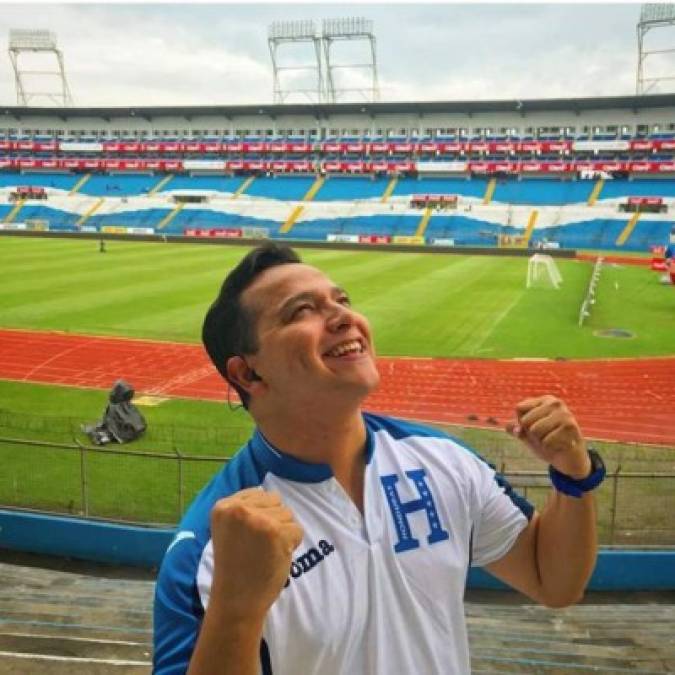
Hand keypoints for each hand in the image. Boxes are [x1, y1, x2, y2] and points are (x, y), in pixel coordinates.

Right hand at [209, 488, 302, 622]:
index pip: (258, 494)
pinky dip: (292, 544)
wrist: (235, 601)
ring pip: (288, 514)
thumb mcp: (230, 529)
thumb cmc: (236, 566)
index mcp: (223, 506)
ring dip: (283, 534)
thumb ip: (246, 509)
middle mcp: (238, 509)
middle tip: (257, 547)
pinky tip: (275, 557)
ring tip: (265, 552)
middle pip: (275, 501)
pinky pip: (297, 530)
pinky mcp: (276, 532)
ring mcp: (257, 520)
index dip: (260, 516)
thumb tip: (271, 495)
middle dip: (273, 522)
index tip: (247, 539)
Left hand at [506, 395, 590, 478]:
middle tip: (545, 437)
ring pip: (534, 430)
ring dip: (540, 441)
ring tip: (551, 440)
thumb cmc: (547, 443)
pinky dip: (549, 447)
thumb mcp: (528, 435)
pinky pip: (546, 441)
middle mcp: (555, 403)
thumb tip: (507, 427)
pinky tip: (559, 445)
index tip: (533, 428)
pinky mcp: (570, 426)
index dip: (521, 423)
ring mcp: (564, 413)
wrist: (569, 460)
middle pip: (525, 420)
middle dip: (531, 434)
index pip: (519, 408)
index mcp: (544, 400)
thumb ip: (516, 429)